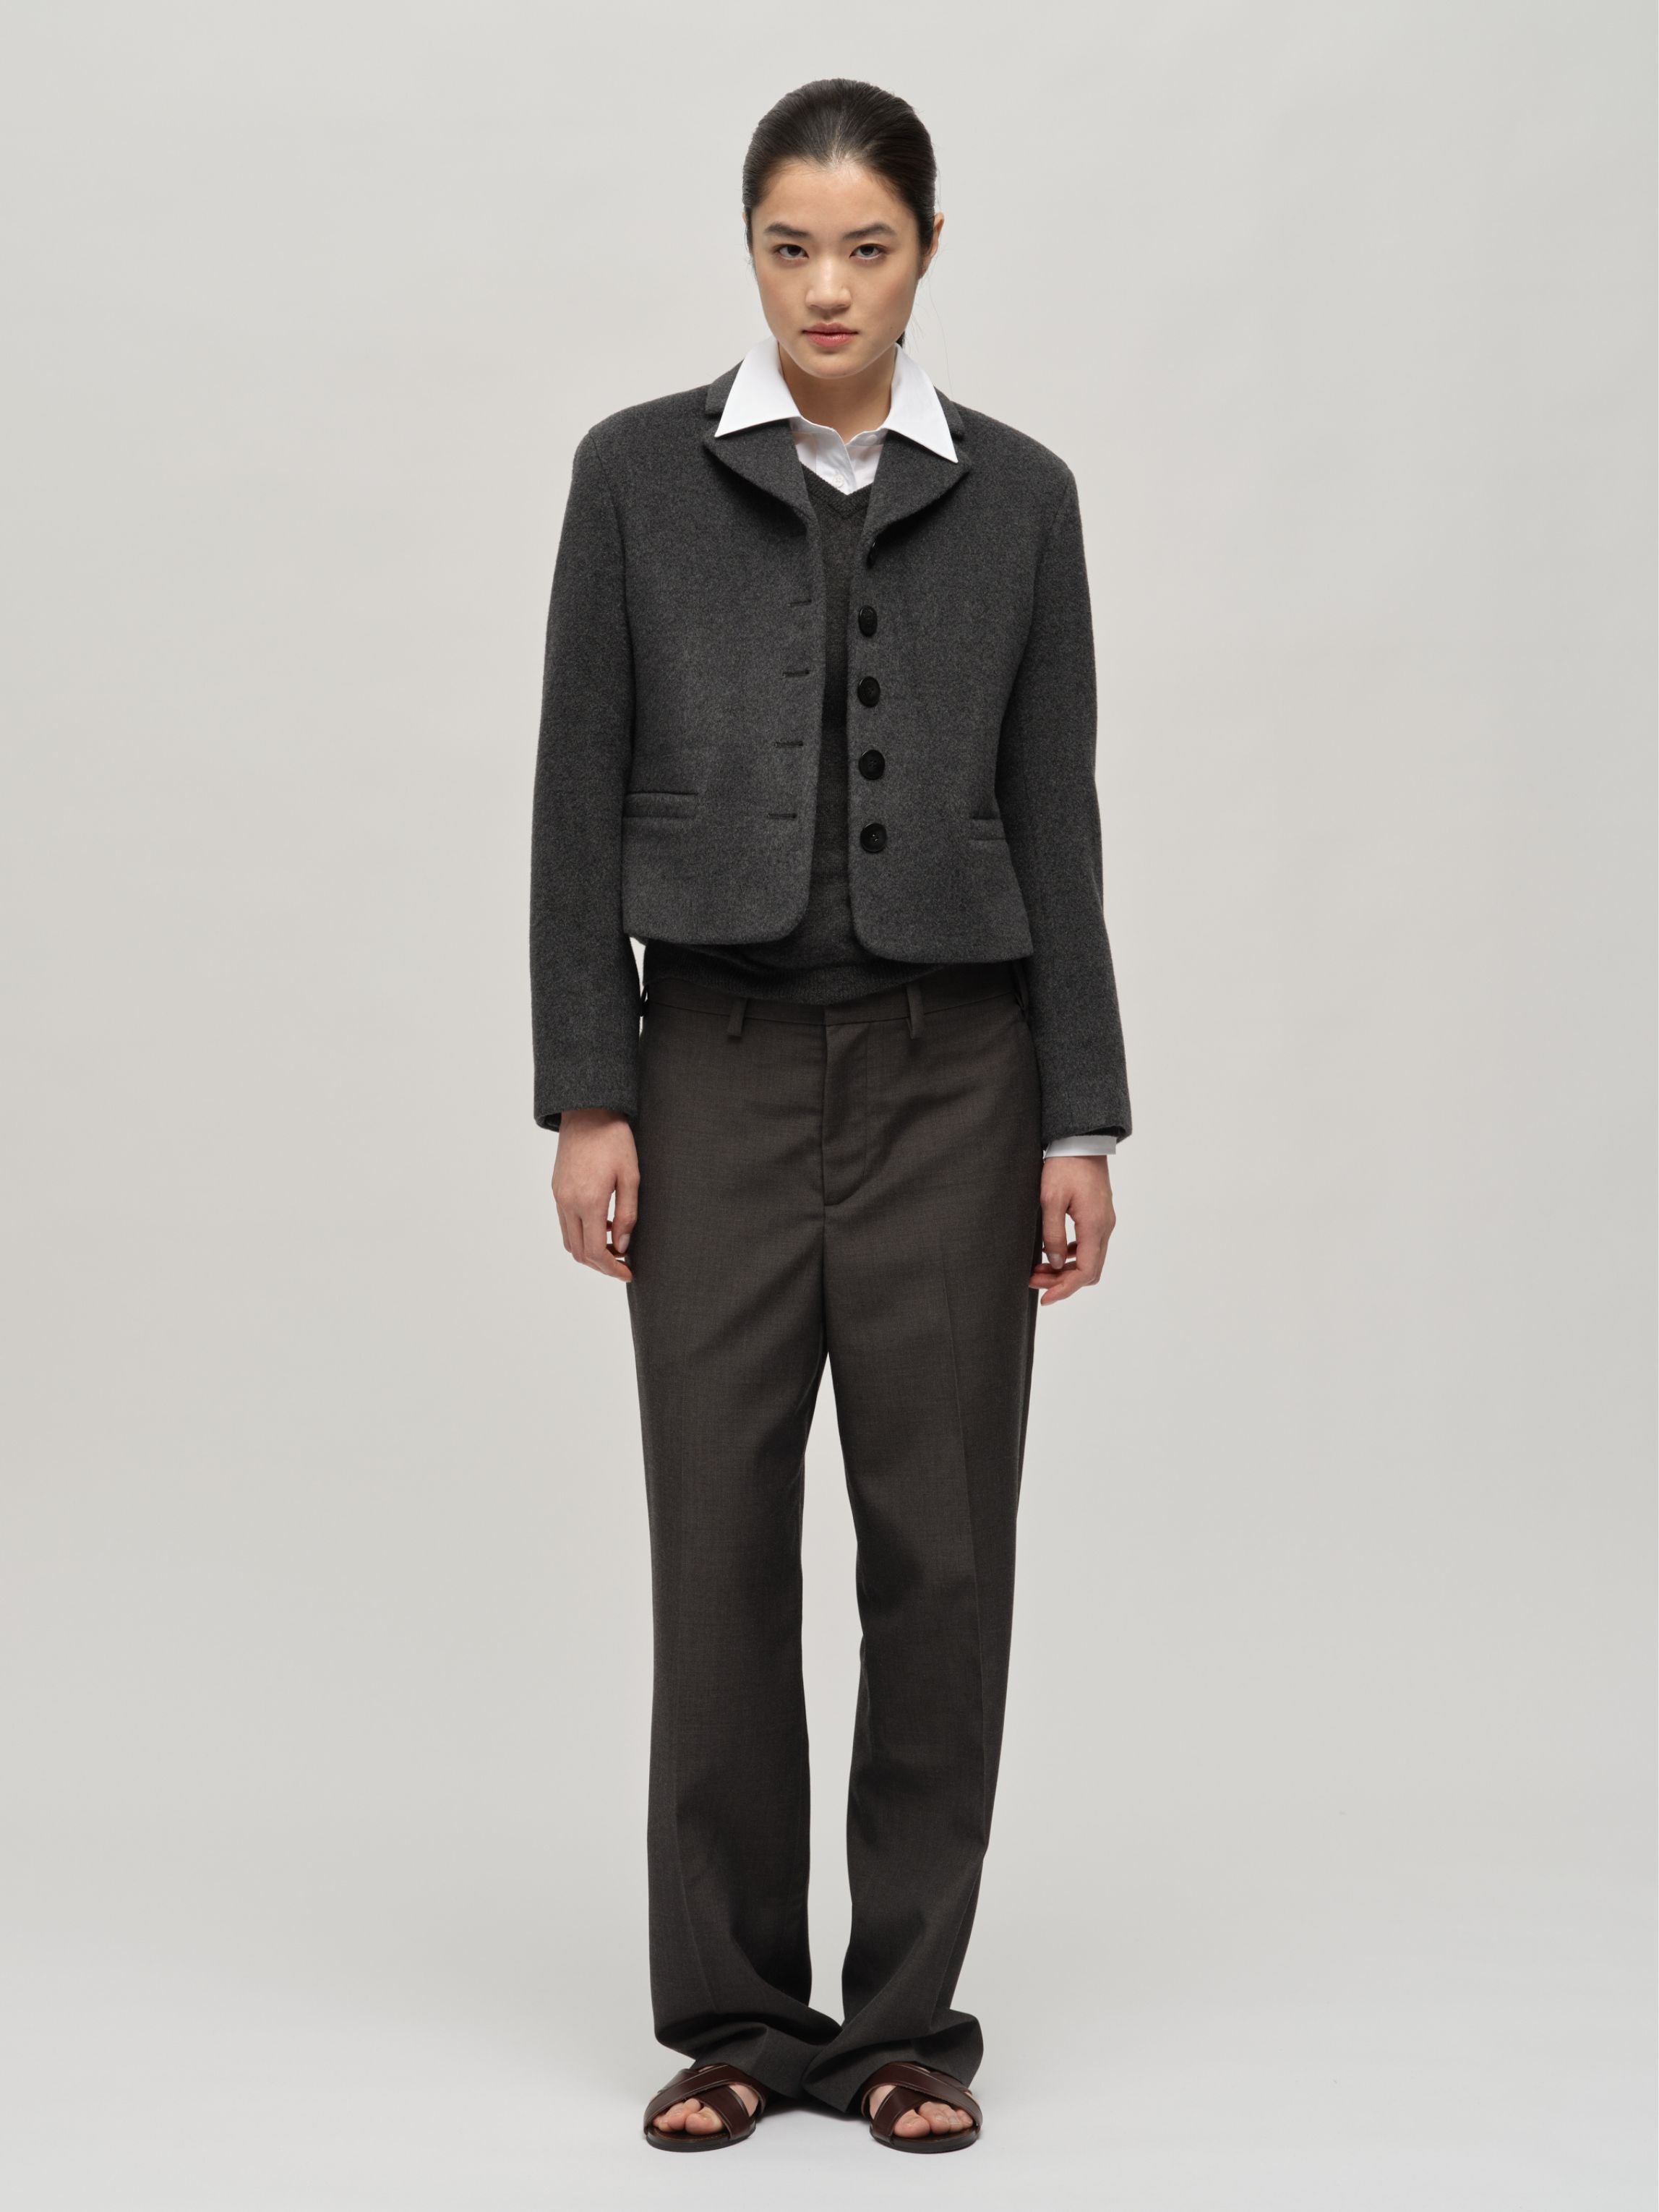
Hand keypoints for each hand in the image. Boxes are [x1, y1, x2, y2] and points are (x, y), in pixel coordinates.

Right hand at [551, 1108, 637, 1280]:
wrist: (588, 1112)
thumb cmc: (614, 1140)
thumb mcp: (631, 1177)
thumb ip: (627, 1215)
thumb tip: (622, 1246)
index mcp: (589, 1201)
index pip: (595, 1252)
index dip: (612, 1268)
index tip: (628, 1272)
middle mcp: (568, 1203)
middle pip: (579, 1252)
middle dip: (601, 1265)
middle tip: (623, 1265)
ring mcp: (559, 1197)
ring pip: (569, 1240)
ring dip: (590, 1250)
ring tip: (614, 1245)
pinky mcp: (556, 1189)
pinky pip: (565, 1223)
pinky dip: (582, 1233)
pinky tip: (603, 1224)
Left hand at [1029, 1153, 1114, 1304]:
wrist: (1082, 1140)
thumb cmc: (1064, 1166)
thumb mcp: (1050, 1201)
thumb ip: (1053, 1234)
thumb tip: (1055, 1263)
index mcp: (1094, 1226)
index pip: (1085, 1271)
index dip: (1065, 1289)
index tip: (1045, 1298)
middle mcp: (1104, 1227)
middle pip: (1090, 1270)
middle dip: (1063, 1282)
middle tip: (1034, 1281)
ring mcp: (1105, 1221)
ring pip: (1091, 1259)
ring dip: (1067, 1269)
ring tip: (1039, 1268)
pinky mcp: (1100, 1214)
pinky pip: (1090, 1245)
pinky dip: (1073, 1255)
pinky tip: (1055, 1251)